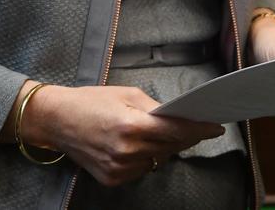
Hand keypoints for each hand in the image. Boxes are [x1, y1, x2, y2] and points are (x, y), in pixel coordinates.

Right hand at [8, 82, 224, 185]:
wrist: (56, 121)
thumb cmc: (91, 100)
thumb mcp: (125, 94)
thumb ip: (153, 108)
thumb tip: (177, 117)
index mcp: (132, 125)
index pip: (176, 131)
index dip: (199, 129)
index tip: (217, 126)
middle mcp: (128, 151)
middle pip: (170, 147)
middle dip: (186, 136)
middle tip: (199, 125)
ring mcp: (120, 169)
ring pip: (158, 160)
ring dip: (166, 147)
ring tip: (168, 133)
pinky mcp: (113, 180)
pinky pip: (142, 169)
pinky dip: (147, 157)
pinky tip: (143, 145)